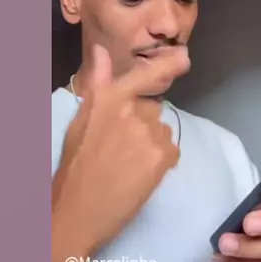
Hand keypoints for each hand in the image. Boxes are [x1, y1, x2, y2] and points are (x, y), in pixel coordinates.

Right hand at [52, 43, 189, 261]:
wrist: (77, 211)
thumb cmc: (75, 166)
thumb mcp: (81, 120)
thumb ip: (97, 84)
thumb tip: (101, 50)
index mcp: (108, 98)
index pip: (145, 75)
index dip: (169, 65)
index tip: (185, 58)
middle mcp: (131, 110)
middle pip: (154, 108)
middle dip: (144, 123)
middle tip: (124, 148)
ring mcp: (148, 133)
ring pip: (162, 131)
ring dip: (152, 143)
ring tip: (129, 164)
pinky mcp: (161, 157)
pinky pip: (171, 150)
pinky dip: (162, 162)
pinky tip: (141, 174)